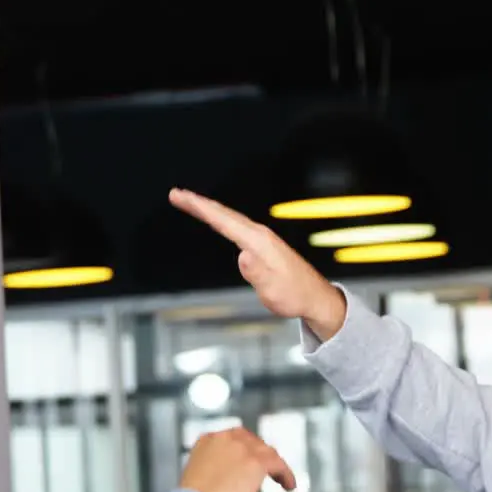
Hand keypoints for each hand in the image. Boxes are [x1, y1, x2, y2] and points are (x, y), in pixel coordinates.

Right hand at [169, 188, 346, 339]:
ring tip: (190, 202)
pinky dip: (220, 218)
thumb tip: (242, 256)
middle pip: (224, 214)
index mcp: (259, 242)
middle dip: (198, 202)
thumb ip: (257, 273)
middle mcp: (260, 235)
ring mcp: (262, 238)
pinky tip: (217, 219)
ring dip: (208, 209)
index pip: (223, 220)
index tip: (181, 197)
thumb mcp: (273, 290)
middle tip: (177, 194)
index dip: (200, 207)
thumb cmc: (294, 295)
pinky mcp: (263, 244)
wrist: (314, 297)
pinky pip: (235, 225)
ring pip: (230, 218)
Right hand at [179, 426, 295, 491]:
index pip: (230, 438)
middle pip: (250, 440)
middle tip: (265, 468)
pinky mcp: (256, 461)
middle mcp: (223, 440)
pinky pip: (278, 464)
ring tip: (280, 478)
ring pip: (266, 451)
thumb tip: (225, 485)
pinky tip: (289, 486)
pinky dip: (286, 475)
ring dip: (273, 464)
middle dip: (259, 453)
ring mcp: (241, 448)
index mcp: (205, 442)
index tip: (246, 462)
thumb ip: (212, 475)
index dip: (241, 450)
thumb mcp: (197, 483)